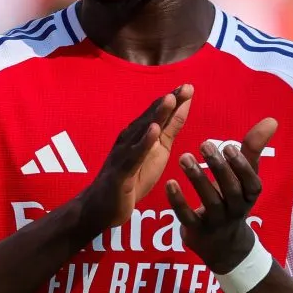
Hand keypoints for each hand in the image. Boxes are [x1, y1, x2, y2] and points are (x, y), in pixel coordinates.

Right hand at [82, 84, 193, 227]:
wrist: (103, 206)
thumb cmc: (132, 178)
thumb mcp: (158, 152)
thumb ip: (169, 130)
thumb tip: (183, 107)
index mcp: (140, 134)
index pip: (158, 113)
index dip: (174, 100)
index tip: (189, 86)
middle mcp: (130, 138)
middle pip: (152, 117)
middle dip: (169, 101)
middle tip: (185, 87)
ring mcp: (124, 153)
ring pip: (142, 131)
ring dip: (156, 115)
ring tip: (170, 99)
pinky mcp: (121, 171)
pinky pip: (133, 156)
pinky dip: (143, 143)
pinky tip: (153, 131)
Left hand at [165, 117, 277, 272]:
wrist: (224, 247)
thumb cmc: (233, 200)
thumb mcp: (245, 177)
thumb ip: (253, 149)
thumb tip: (272, 120)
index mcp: (249, 196)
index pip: (251, 182)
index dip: (241, 166)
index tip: (228, 146)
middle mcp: (236, 210)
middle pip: (231, 190)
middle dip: (218, 168)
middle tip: (203, 145)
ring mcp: (217, 223)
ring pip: (210, 202)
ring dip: (197, 179)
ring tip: (184, 157)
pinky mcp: (197, 232)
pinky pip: (188, 217)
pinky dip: (178, 201)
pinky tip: (170, 183)